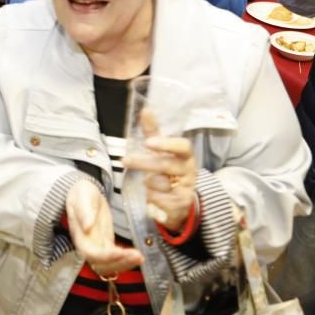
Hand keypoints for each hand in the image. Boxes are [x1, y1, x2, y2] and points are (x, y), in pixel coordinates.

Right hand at [66, 179, 143, 275]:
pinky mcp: (106, 244)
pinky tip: (139, 256)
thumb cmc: (82, 194)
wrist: (85, 194)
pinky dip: (127, 259)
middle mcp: (88, 246)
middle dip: (120, 263)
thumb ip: (84, 211)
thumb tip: (87, 227)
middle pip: (102, 265)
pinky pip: (116, 258)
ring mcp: (98, 246)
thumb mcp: (82, 197)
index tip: (121, 252)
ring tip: (141, 258)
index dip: (106, 256)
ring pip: (110, 264)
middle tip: (138, 256)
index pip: (91, 253)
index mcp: (80, 236)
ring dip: (126, 264)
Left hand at [122, 111, 197, 233]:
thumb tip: (146, 109)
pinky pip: (159, 201)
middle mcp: (189, 171)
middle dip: (143, 163)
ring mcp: (187, 188)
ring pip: (159, 184)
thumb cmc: (168, 171)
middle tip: (125, 161)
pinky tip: (153, 197)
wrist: (180, 202)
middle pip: (166, 165)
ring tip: (148, 184)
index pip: (183, 146)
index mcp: (186, 155)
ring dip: (148, 184)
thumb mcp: (162, 151)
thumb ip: (153, 132)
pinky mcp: (181, 205)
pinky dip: (151, 199)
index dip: (166, 143)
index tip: (148, 142)